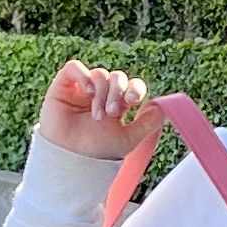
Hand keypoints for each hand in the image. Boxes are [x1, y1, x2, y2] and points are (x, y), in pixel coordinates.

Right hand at [37, 59, 163, 162]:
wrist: (70, 158)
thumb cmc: (96, 152)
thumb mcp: (127, 140)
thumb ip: (146, 125)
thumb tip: (161, 107)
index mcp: (119, 103)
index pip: (133, 86)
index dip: (135, 88)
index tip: (133, 101)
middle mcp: (102, 93)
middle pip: (118, 77)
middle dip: (118, 92)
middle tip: (112, 112)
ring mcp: (83, 88)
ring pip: (100, 74)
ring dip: (102, 92)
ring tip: (97, 115)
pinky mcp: (64, 85)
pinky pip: (75, 67)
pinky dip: (83, 75)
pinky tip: (86, 91)